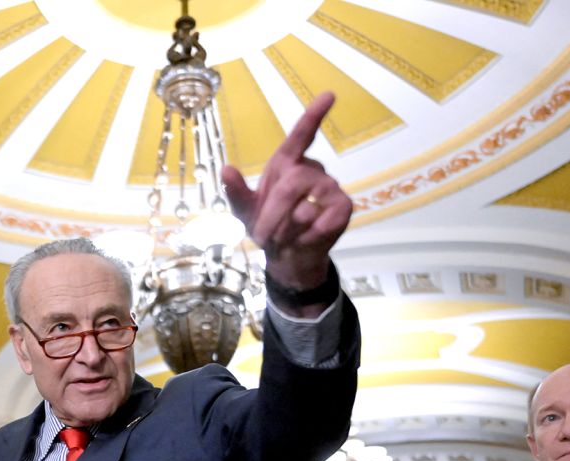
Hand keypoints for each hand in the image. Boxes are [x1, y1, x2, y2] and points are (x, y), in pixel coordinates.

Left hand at [222, 91, 351, 300]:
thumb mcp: (245, 211)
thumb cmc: (267, 226)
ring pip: (306, 205)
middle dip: (272, 214)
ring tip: (281, 239)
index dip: (314, 116)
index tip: (329, 95)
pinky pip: (322, 221)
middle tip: (262, 236)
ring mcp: (330, 188)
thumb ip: (235, 192)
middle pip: (292, 183)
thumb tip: (226, 168)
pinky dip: (307, 237)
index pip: (301, 135)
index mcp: (287, 164)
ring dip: (286, 229)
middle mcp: (311, 170)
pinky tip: (304, 239)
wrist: (288, 256)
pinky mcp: (343, 208)